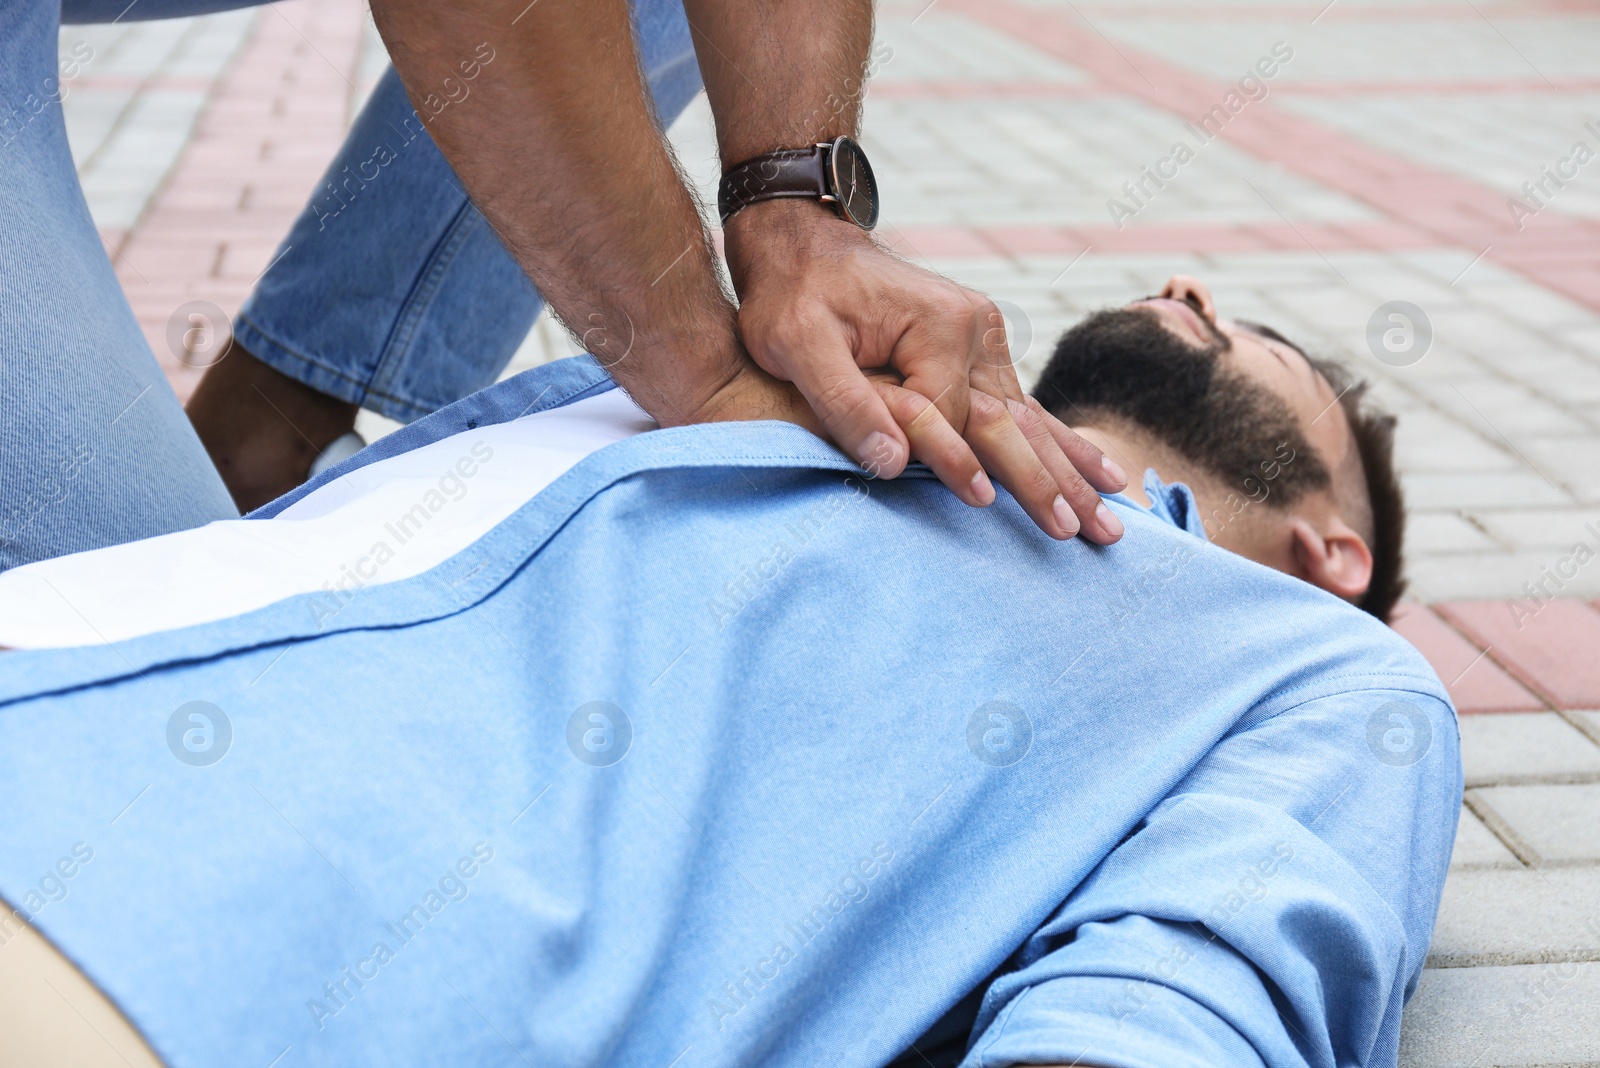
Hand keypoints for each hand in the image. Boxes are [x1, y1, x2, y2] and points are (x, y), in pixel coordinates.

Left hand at [724, 201, 1126, 542]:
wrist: (801, 244)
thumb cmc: (790, 296)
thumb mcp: (797, 344)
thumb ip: (843, 402)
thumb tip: (891, 463)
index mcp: (938, 325)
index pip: (953, 415)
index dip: (959, 465)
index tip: (982, 507)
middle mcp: (975, 329)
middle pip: (1014, 423)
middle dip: (1054, 481)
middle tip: (1093, 532)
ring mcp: (984, 339)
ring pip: (1030, 420)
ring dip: (1074, 472)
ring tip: (1116, 515)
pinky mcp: (979, 350)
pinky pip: (1022, 407)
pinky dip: (1058, 443)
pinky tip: (1099, 471)